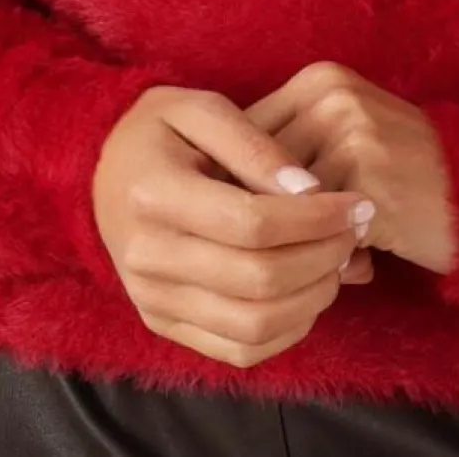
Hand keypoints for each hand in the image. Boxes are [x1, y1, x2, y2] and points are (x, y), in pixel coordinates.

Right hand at [92, 85, 375, 367]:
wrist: (101, 169)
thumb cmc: (160, 130)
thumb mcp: (202, 108)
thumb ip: (255, 144)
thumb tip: (309, 189)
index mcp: (153, 194)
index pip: (252, 224)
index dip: (317, 219)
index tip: (357, 203)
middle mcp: (147, 257)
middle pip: (259, 280)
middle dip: (324, 257)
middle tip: (356, 230)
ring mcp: (153, 299)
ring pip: (253, 325)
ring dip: (314, 298)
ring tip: (339, 258)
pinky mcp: (163, 323)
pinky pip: (237, 350)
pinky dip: (288, 330)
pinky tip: (310, 289)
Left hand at [245, 63, 458, 276]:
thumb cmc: (401, 169)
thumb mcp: (345, 133)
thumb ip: (288, 146)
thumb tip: (210, 185)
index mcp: (319, 78)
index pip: (243, 134)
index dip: (234, 184)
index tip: (240, 222)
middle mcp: (332, 97)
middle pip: (254, 168)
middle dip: (259, 216)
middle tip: (275, 251)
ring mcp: (352, 135)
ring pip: (282, 204)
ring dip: (293, 241)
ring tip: (323, 256)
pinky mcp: (368, 180)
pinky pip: (317, 231)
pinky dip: (328, 255)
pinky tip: (358, 262)